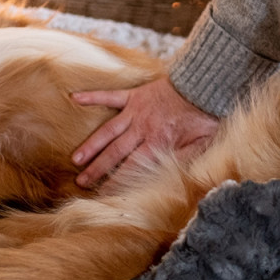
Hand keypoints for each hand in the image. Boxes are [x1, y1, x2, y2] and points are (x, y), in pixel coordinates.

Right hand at [71, 77, 218, 187]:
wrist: (205, 85)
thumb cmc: (205, 116)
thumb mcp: (202, 143)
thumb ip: (183, 159)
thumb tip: (165, 176)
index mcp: (158, 142)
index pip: (132, 166)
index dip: (116, 181)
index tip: (102, 193)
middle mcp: (142, 128)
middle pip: (115, 152)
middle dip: (97, 168)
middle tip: (81, 181)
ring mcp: (135, 111)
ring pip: (108, 130)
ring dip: (91, 145)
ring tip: (76, 158)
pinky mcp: (133, 95)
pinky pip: (109, 96)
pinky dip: (92, 97)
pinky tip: (75, 98)